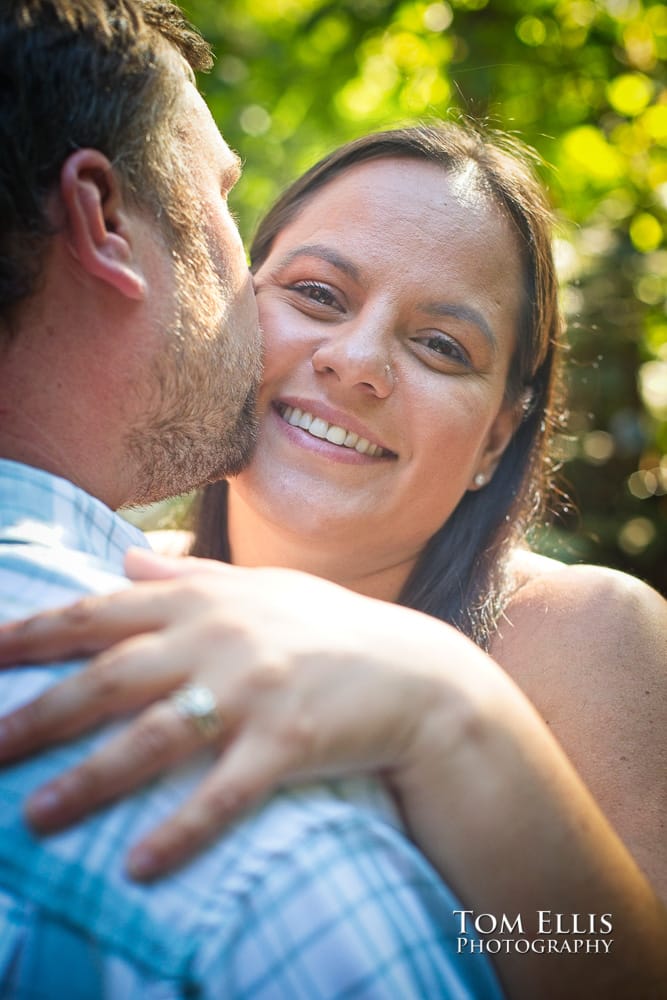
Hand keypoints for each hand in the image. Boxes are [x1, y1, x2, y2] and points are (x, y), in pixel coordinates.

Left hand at [0, 549, 459, 878]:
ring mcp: (253, 690)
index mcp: (204, 600)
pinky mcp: (288, 742)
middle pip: (110, 677)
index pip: (101, 612)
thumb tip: (127, 557)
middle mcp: (219, 639)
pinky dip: (181, 829)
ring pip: (153, 737)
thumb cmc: (330, 628)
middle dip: (39, 713)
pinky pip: (224, 793)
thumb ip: (190, 574)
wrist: (416, 671)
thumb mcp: (261, 587)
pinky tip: (139, 865)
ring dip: (89, 779)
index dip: (34, 632)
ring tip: (35, 816)